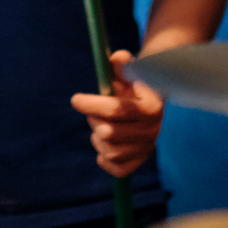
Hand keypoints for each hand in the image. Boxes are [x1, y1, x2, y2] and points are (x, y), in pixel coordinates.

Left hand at [70, 50, 164, 177]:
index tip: (75, 99)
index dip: (92, 105)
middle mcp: (152, 131)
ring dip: (97, 138)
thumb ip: (122, 63)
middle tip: (93, 111)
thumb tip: (115, 58)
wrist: (150, 101)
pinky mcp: (139, 161)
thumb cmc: (133, 82)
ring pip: (110, 152)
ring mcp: (147, 148)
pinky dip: (105, 160)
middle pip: (109, 133)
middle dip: (94, 120)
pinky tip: (102, 147)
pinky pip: (118, 169)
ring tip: (99, 126)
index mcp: (151, 107)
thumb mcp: (129, 69)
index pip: (117, 110)